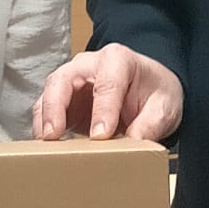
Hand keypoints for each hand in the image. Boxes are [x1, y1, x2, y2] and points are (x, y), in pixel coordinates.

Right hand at [32, 45, 182, 141]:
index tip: (101, 136)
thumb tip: (133, 143)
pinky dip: (44, 127)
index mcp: (117, 60)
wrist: (149, 90)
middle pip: (62, 81)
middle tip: (54, 135)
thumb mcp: (164, 107)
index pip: (106, 83)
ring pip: (48, 94)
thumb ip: (150, 124)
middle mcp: (88, 65)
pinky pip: (46, 110)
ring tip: (46, 146)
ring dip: (44, 120)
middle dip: (55, 108)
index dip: (102, 110)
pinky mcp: (64, 100)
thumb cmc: (155, 93)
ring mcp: (72, 80)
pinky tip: (49, 148)